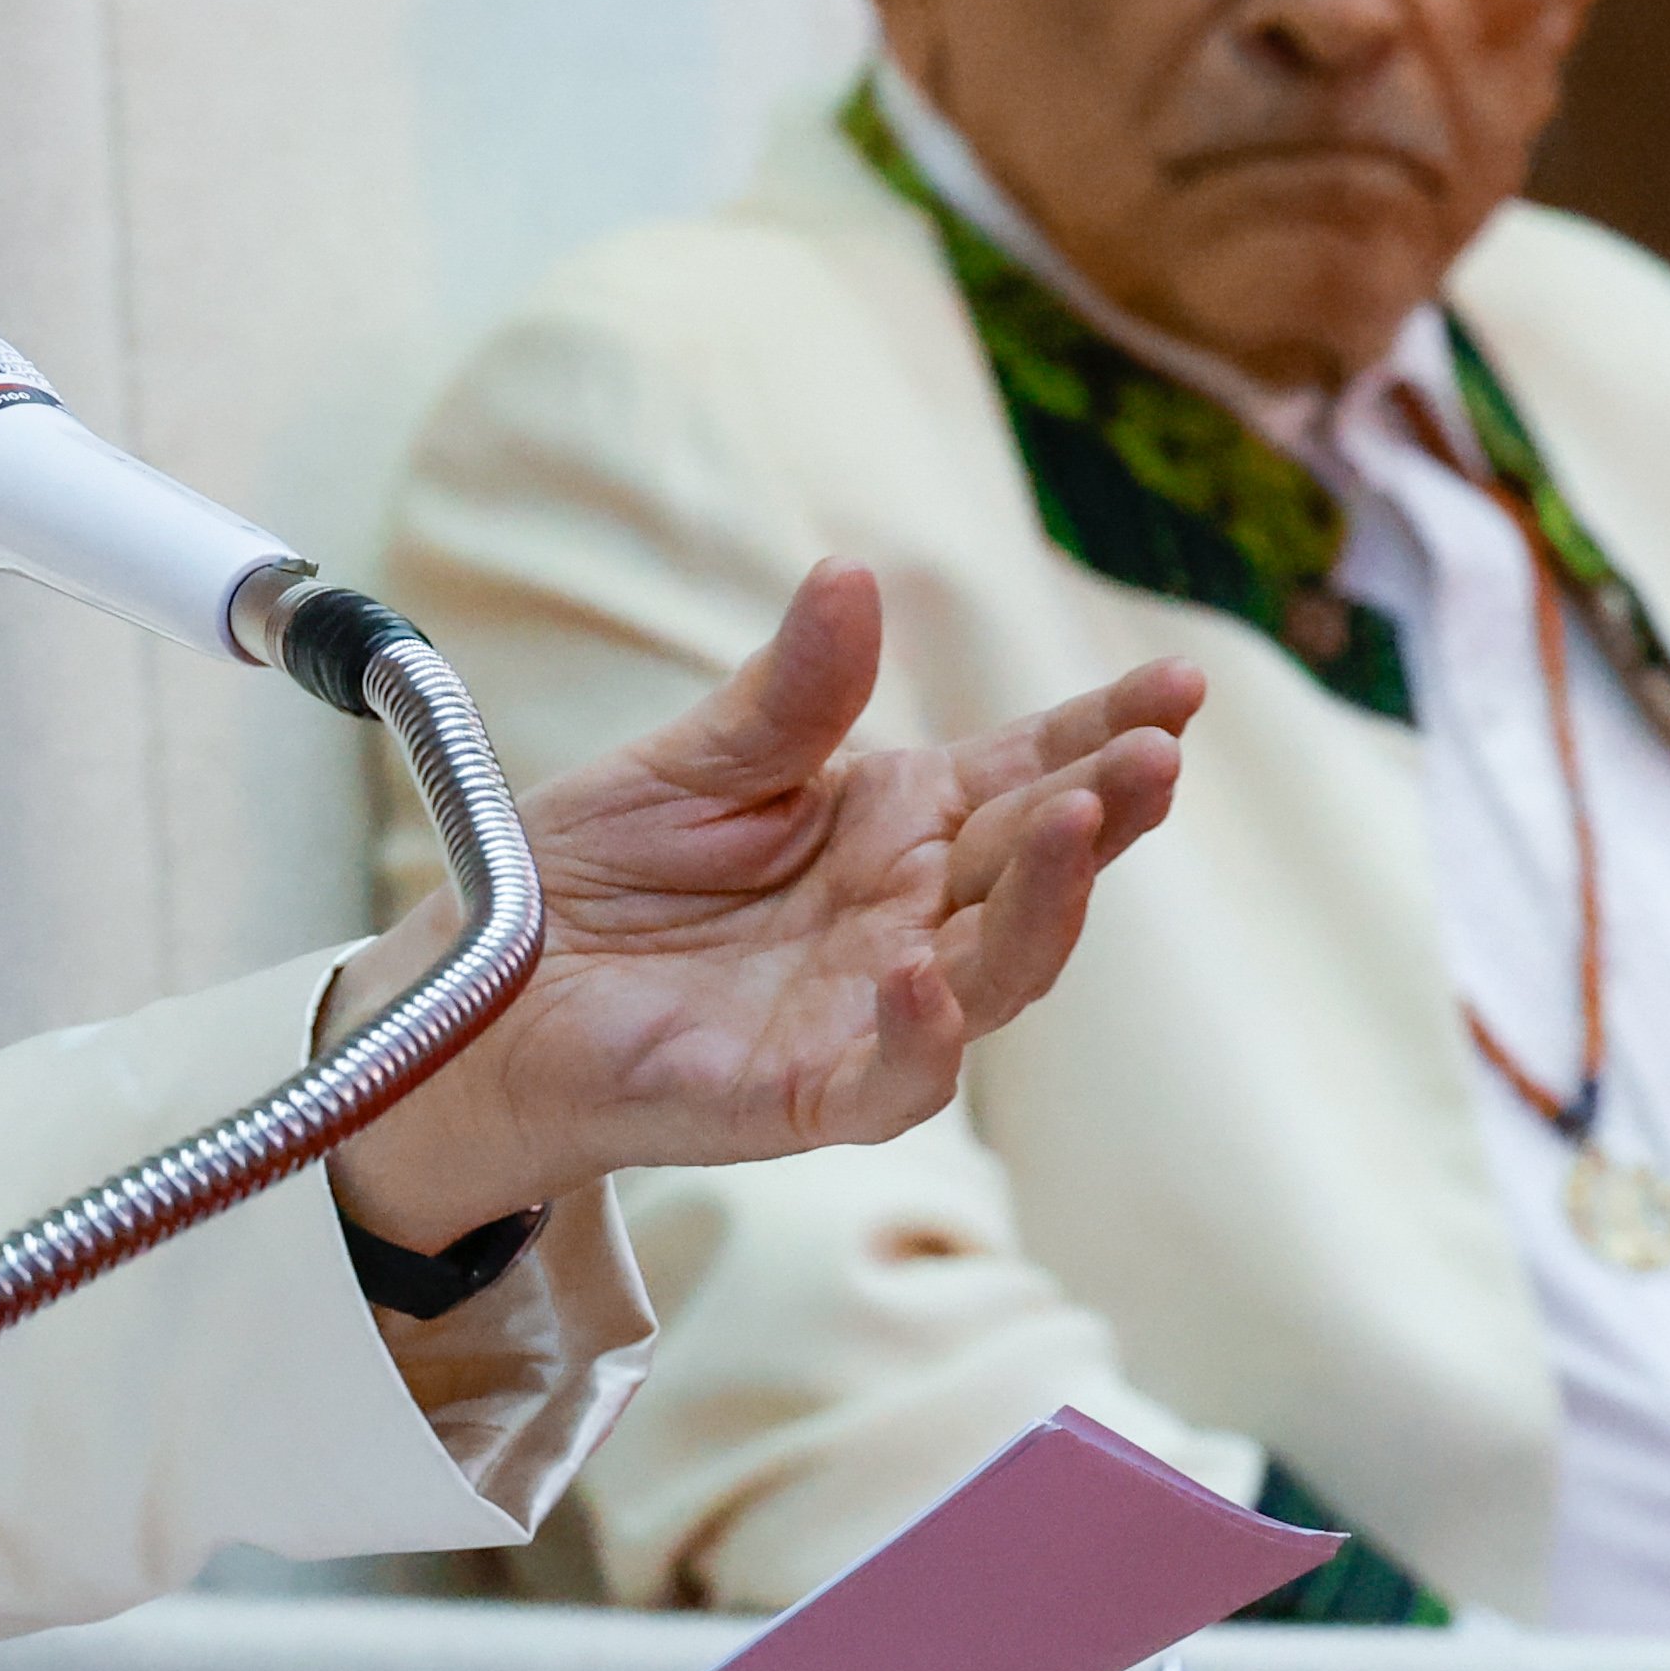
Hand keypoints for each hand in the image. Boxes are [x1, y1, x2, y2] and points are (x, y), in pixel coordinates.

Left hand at [319, 565, 1202, 1250]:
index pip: (1029, 767)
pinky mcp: (807, 1095)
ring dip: (1050, 906)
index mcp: (895, 822)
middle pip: (1038, 862)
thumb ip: (787, 694)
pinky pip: (892, 1076)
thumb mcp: (694, 760)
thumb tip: (851, 575)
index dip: (1106, 729)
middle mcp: (908, 915)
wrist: (487, 991)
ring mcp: (870, 1010)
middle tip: (1156, 755)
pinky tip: (924, 976)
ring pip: (999, 971)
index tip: (1182, 685)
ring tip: (1081, 826)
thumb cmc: (600, 876)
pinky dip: (920, 1035)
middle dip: (1106, 808)